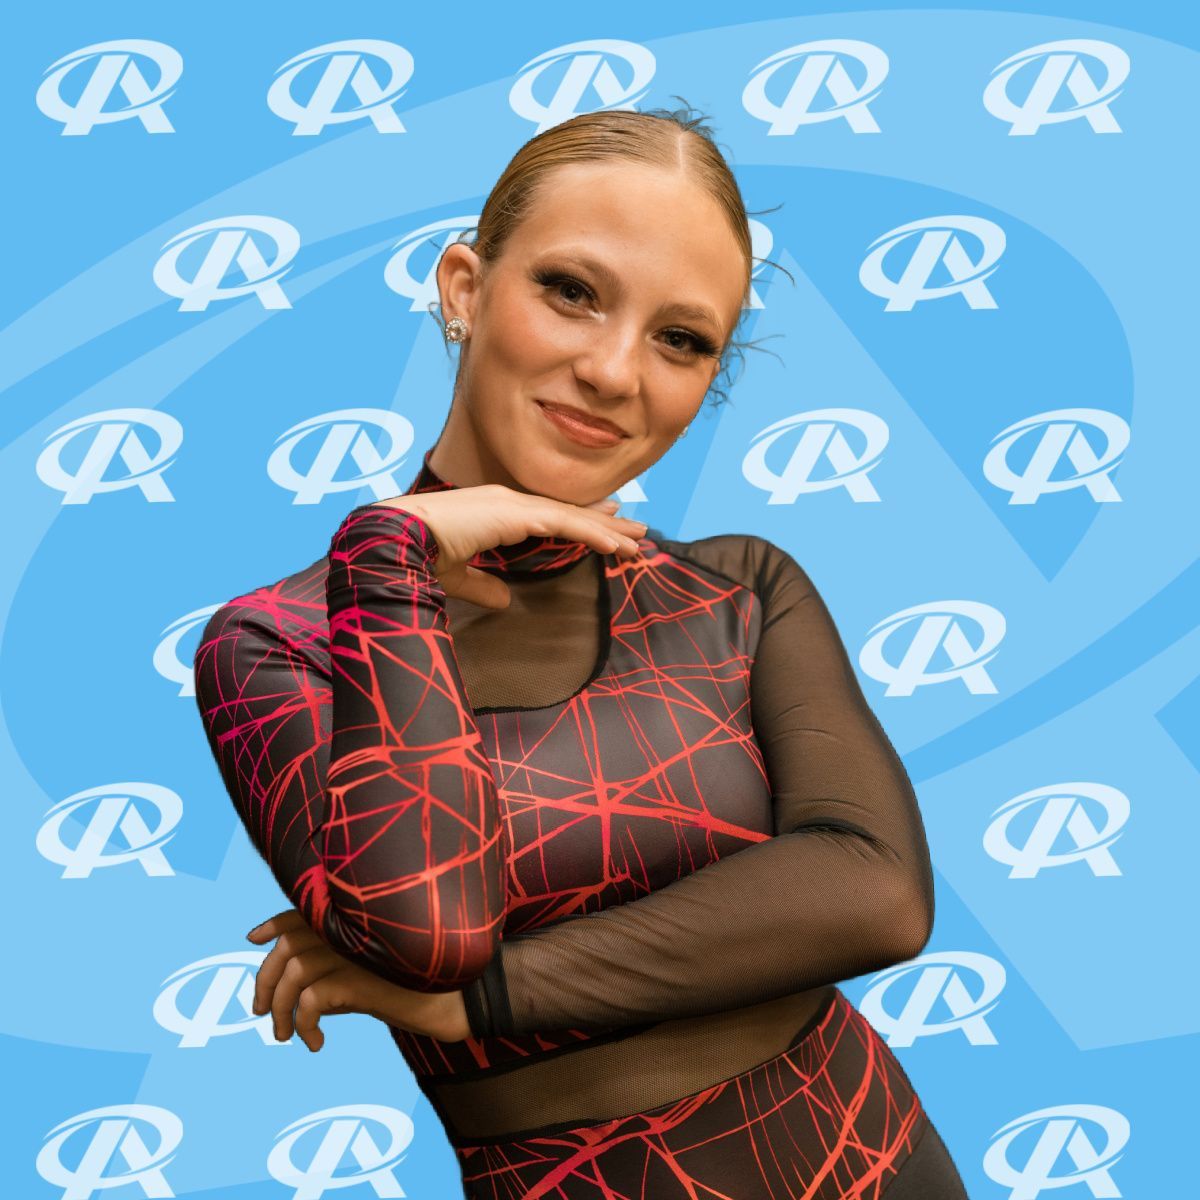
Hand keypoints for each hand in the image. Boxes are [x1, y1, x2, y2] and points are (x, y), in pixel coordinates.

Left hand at [246, 909, 467, 1049]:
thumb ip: (341, 970)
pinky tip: (316, 1044)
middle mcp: (354, 929)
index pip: (304, 912)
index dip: (275, 922)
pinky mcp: (361, 979)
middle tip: (261, 1011)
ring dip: (280, 1010)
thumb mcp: (374, 974)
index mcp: (356, 922)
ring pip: (294, 974)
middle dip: (265, 980)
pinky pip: (311, 1001)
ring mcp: (357, 951)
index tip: (252, 937)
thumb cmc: (418, 988)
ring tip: (284, 1036)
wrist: (458, 1001)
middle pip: (288, 945)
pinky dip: (303, 1025)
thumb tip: (300, 993)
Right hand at [356, 487, 646, 608]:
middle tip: (636, 530)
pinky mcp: (514, 513)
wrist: (395, 538)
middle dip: (604, 522)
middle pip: (567, 512)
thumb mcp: (459, 576)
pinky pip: (563, 523)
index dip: (580, 519)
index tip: (608, 522)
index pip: (548, 514)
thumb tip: (505, 602)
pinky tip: (615, 543)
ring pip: (572, 516)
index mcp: (495, 512)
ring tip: (638, 540)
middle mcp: (508, 502)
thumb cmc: (419, 555)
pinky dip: (592, 532)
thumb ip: (483, 587)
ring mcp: (512, 504)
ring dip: (607, 529)